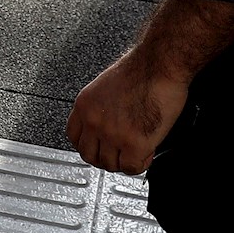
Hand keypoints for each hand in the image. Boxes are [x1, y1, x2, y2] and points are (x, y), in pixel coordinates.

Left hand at [67, 49, 188, 174]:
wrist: (159, 65)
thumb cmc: (141, 68)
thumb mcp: (105, 86)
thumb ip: (100, 107)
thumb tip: (106, 121)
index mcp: (84, 105)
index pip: (74, 137)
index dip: (88, 144)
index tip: (97, 146)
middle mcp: (94, 121)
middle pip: (89, 155)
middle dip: (104, 157)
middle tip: (118, 154)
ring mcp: (113, 135)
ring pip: (110, 165)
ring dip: (123, 161)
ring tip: (135, 152)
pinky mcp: (135, 144)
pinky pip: (131, 167)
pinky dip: (140, 163)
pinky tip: (146, 152)